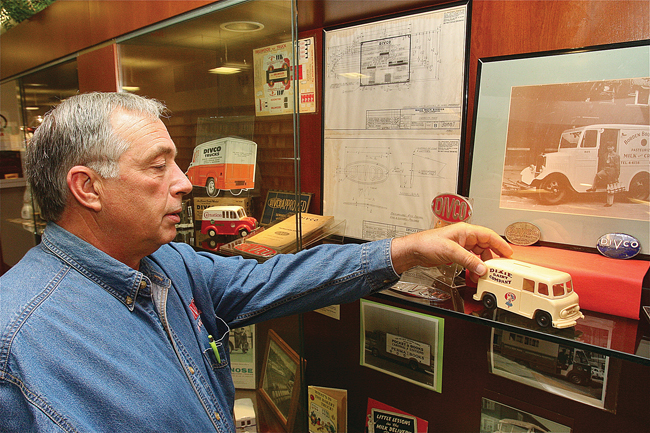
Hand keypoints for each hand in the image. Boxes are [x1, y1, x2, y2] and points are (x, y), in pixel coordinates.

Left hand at [390, 222, 512, 280]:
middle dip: (492, 258)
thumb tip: (482, 268)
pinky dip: (474, 267)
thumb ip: (468, 260)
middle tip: (499, 268)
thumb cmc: (427, 243)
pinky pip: (470, 260)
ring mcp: (461, 245)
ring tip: (484, 275)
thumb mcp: (450, 251)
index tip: (509, 254)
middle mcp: (465, 236)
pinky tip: (474, 274)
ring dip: (482, 265)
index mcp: (465, 230)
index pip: (489, 235)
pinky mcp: (456, 253)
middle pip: (485, 246)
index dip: (500, 244)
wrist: (414, 250)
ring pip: (478, 255)